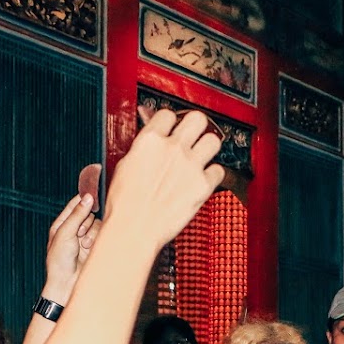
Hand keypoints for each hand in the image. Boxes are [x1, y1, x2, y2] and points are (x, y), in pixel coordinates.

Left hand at [44, 191, 98, 289]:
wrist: (67, 283)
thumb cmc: (59, 260)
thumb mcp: (64, 233)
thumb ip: (77, 214)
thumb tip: (88, 197)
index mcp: (62, 224)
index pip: (75, 204)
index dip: (83, 199)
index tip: (91, 194)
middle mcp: (74, 229)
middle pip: (88, 213)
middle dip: (86, 221)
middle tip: (79, 233)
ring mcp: (86, 238)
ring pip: (97, 224)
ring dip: (91, 233)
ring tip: (84, 245)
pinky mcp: (96, 247)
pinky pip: (102, 235)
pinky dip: (97, 239)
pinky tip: (90, 248)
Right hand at [103, 109, 223, 247]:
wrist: (134, 229)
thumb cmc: (124, 204)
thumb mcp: (125, 165)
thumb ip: (144, 148)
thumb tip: (152, 141)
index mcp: (150, 140)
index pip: (167, 114)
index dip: (170, 121)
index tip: (171, 128)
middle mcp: (173, 149)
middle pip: (197, 119)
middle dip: (195, 126)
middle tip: (192, 135)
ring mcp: (190, 166)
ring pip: (213, 140)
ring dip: (208, 146)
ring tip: (201, 155)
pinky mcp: (203, 186)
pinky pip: (219, 170)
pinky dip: (213, 175)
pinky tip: (203, 179)